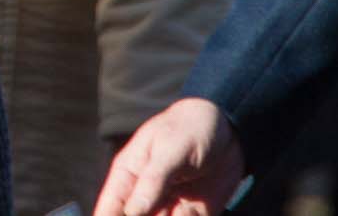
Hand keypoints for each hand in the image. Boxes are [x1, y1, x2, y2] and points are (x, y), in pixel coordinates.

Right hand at [94, 98, 246, 215]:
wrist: (229, 131)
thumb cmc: (189, 129)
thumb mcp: (170, 149)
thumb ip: (152, 181)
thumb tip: (132, 212)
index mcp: (129, 175)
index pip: (109, 207)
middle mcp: (145, 196)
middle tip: (159, 213)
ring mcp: (169, 207)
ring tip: (177, 210)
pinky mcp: (193, 215)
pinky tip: (191, 210)